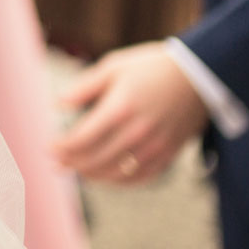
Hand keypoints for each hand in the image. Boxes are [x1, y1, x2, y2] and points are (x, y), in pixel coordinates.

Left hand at [52, 42, 208, 182]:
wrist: (200, 74)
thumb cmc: (151, 67)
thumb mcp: (113, 67)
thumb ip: (83, 87)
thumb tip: (57, 105)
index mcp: (120, 108)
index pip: (82, 139)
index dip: (61, 148)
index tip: (48, 148)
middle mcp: (137, 132)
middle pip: (96, 160)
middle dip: (71, 164)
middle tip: (56, 164)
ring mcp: (155, 146)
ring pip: (117, 173)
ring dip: (92, 176)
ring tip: (76, 171)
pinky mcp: (169, 153)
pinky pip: (141, 177)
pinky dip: (120, 181)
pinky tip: (106, 177)